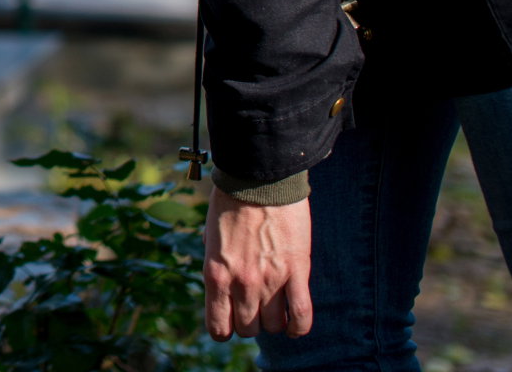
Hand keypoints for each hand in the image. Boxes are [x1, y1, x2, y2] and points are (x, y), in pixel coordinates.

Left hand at [203, 186, 312, 339]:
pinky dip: (300, 327)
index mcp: (215, 275)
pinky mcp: (297, 271)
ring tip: (276, 311)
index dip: (225, 330)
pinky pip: (301, 314)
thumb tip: (221, 289)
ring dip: (274, 323)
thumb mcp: (210, 239)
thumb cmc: (230, 204)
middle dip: (251, 323)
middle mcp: (241, 283)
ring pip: (274, 326)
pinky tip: (296, 327)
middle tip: (255, 308)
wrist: (257, 180)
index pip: (219, 327)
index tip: (231, 322)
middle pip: (248, 329)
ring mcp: (270, 280)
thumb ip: (216, 266)